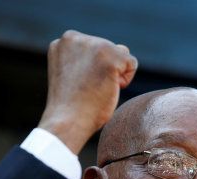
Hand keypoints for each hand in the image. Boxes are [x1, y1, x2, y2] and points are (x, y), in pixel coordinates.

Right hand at [38, 30, 137, 153]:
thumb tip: (117, 51)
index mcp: (64, 41)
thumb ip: (86, 58)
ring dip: (115, 74)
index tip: (79, 85)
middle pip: (109, 48)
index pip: (94, 47)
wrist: (67, 122)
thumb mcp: (73, 73)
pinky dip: (125, 81)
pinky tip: (106, 90)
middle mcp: (75, 37)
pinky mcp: (109, 55)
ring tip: (96, 89)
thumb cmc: (72, 107)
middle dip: (105, 71)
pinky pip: (131, 64)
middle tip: (87, 90)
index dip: (93, 70)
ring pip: (121, 54)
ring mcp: (92, 44)